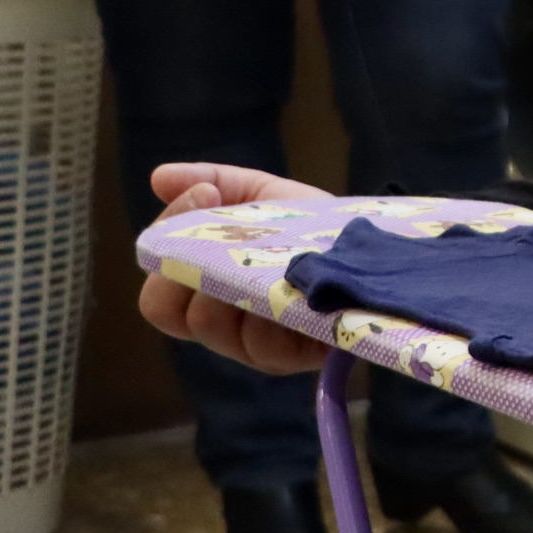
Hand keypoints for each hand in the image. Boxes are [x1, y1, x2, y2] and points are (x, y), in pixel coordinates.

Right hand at [135, 162, 332, 375]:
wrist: (377, 245)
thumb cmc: (313, 228)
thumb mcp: (264, 197)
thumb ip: (216, 182)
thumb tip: (158, 177)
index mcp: (206, 297)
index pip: (155, 292)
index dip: (163, 241)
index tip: (202, 192)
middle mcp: (224, 329)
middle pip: (168, 313)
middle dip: (187, 261)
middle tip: (224, 222)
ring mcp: (259, 347)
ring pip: (211, 326)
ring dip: (230, 278)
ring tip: (265, 245)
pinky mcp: (298, 355)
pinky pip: (264, 341)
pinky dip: (271, 305)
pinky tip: (294, 274)